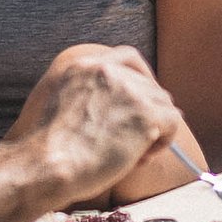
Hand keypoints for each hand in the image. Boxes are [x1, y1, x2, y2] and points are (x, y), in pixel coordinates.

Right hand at [13, 44, 181, 199]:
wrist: (48, 166)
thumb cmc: (47, 149)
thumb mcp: (57, 104)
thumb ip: (85, 94)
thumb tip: (119, 110)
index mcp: (82, 65)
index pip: (127, 56)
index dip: (142, 75)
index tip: (144, 97)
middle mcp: (107, 70)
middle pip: (150, 85)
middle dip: (147, 113)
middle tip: (131, 143)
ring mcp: (128, 89)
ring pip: (163, 104)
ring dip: (154, 129)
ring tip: (132, 155)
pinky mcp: (145, 113)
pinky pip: (173, 122)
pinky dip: (163, 142)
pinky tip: (141, 158)